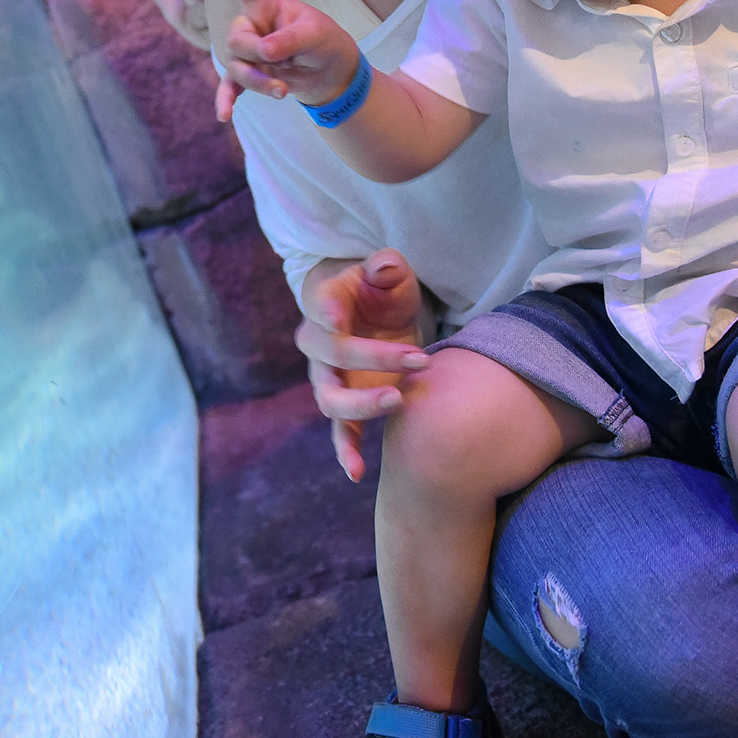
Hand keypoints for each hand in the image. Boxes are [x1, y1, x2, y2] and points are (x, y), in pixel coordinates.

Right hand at [206, 0, 361, 109]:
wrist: (331, 74)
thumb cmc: (325, 42)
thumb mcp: (315, 34)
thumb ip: (289, 40)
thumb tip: (264, 52)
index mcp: (267, 5)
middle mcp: (252, 26)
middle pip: (235, 38)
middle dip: (255, 55)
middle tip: (279, 61)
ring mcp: (248, 53)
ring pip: (235, 66)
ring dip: (257, 81)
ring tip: (283, 91)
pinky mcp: (249, 76)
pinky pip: (230, 87)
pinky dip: (227, 100)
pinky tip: (224, 115)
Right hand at [295, 250, 434, 482]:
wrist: (376, 317)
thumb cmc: (381, 291)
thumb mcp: (388, 274)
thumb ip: (386, 267)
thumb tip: (385, 265)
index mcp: (325, 303)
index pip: (320, 306)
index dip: (327, 313)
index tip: (340, 322)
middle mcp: (319, 344)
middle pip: (331, 355)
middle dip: (370, 358)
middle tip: (417, 358)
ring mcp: (330, 378)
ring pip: (330, 398)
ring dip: (360, 404)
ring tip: (396, 401)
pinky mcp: (347, 404)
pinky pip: (340, 432)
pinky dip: (345, 451)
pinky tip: (356, 472)